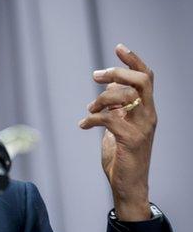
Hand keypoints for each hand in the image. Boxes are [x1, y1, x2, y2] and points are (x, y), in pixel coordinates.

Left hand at [79, 43, 155, 220]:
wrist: (128, 185)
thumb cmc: (122, 155)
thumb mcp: (119, 125)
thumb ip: (117, 105)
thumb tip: (108, 83)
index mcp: (147, 109)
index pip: (147, 77)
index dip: (133, 60)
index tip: (118, 47)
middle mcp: (149, 115)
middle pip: (141, 80)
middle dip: (117, 72)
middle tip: (95, 76)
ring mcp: (142, 127)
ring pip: (124, 96)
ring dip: (100, 99)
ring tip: (88, 110)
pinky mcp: (129, 140)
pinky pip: (108, 119)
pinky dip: (91, 120)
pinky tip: (83, 126)